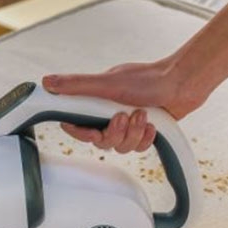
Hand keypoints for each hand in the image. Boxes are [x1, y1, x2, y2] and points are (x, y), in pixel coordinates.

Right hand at [42, 60, 207, 153]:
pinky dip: (146, 137)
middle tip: (124, 116)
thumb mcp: (108, 83)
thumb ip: (77, 85)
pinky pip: (138, 147)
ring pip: (121, 147)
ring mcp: (128, 124)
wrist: (181, 84)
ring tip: (143, 115)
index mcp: (97, 103)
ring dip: (133, 133)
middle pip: (101, 141)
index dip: (79, 132)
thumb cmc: (147, 79)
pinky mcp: (143, 132)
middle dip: (114, 132)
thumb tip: (46, 82)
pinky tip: (152, 124)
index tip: (84, 129)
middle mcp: (110, 115)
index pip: (77, 125)